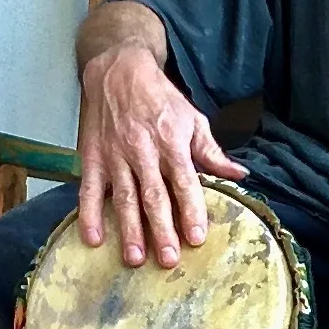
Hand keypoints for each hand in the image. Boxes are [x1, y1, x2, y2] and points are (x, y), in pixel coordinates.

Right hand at [78, 45, 248, 268]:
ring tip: (136, 258)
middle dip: (161, 230)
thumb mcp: (193, 119)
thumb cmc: (160, 98)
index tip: (196, 238)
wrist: (117, 69)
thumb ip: (212, 152)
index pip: (184, 183)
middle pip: (153, 196)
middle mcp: (142, 151)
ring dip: (129, 230)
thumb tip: (239, 175)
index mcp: (171, 143)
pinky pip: (89, 190)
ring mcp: (114, 156)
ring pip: (123, 198)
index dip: (191, 211)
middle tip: (169, 260)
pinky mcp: (92, 158)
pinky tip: (93, 239)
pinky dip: (89, 215)